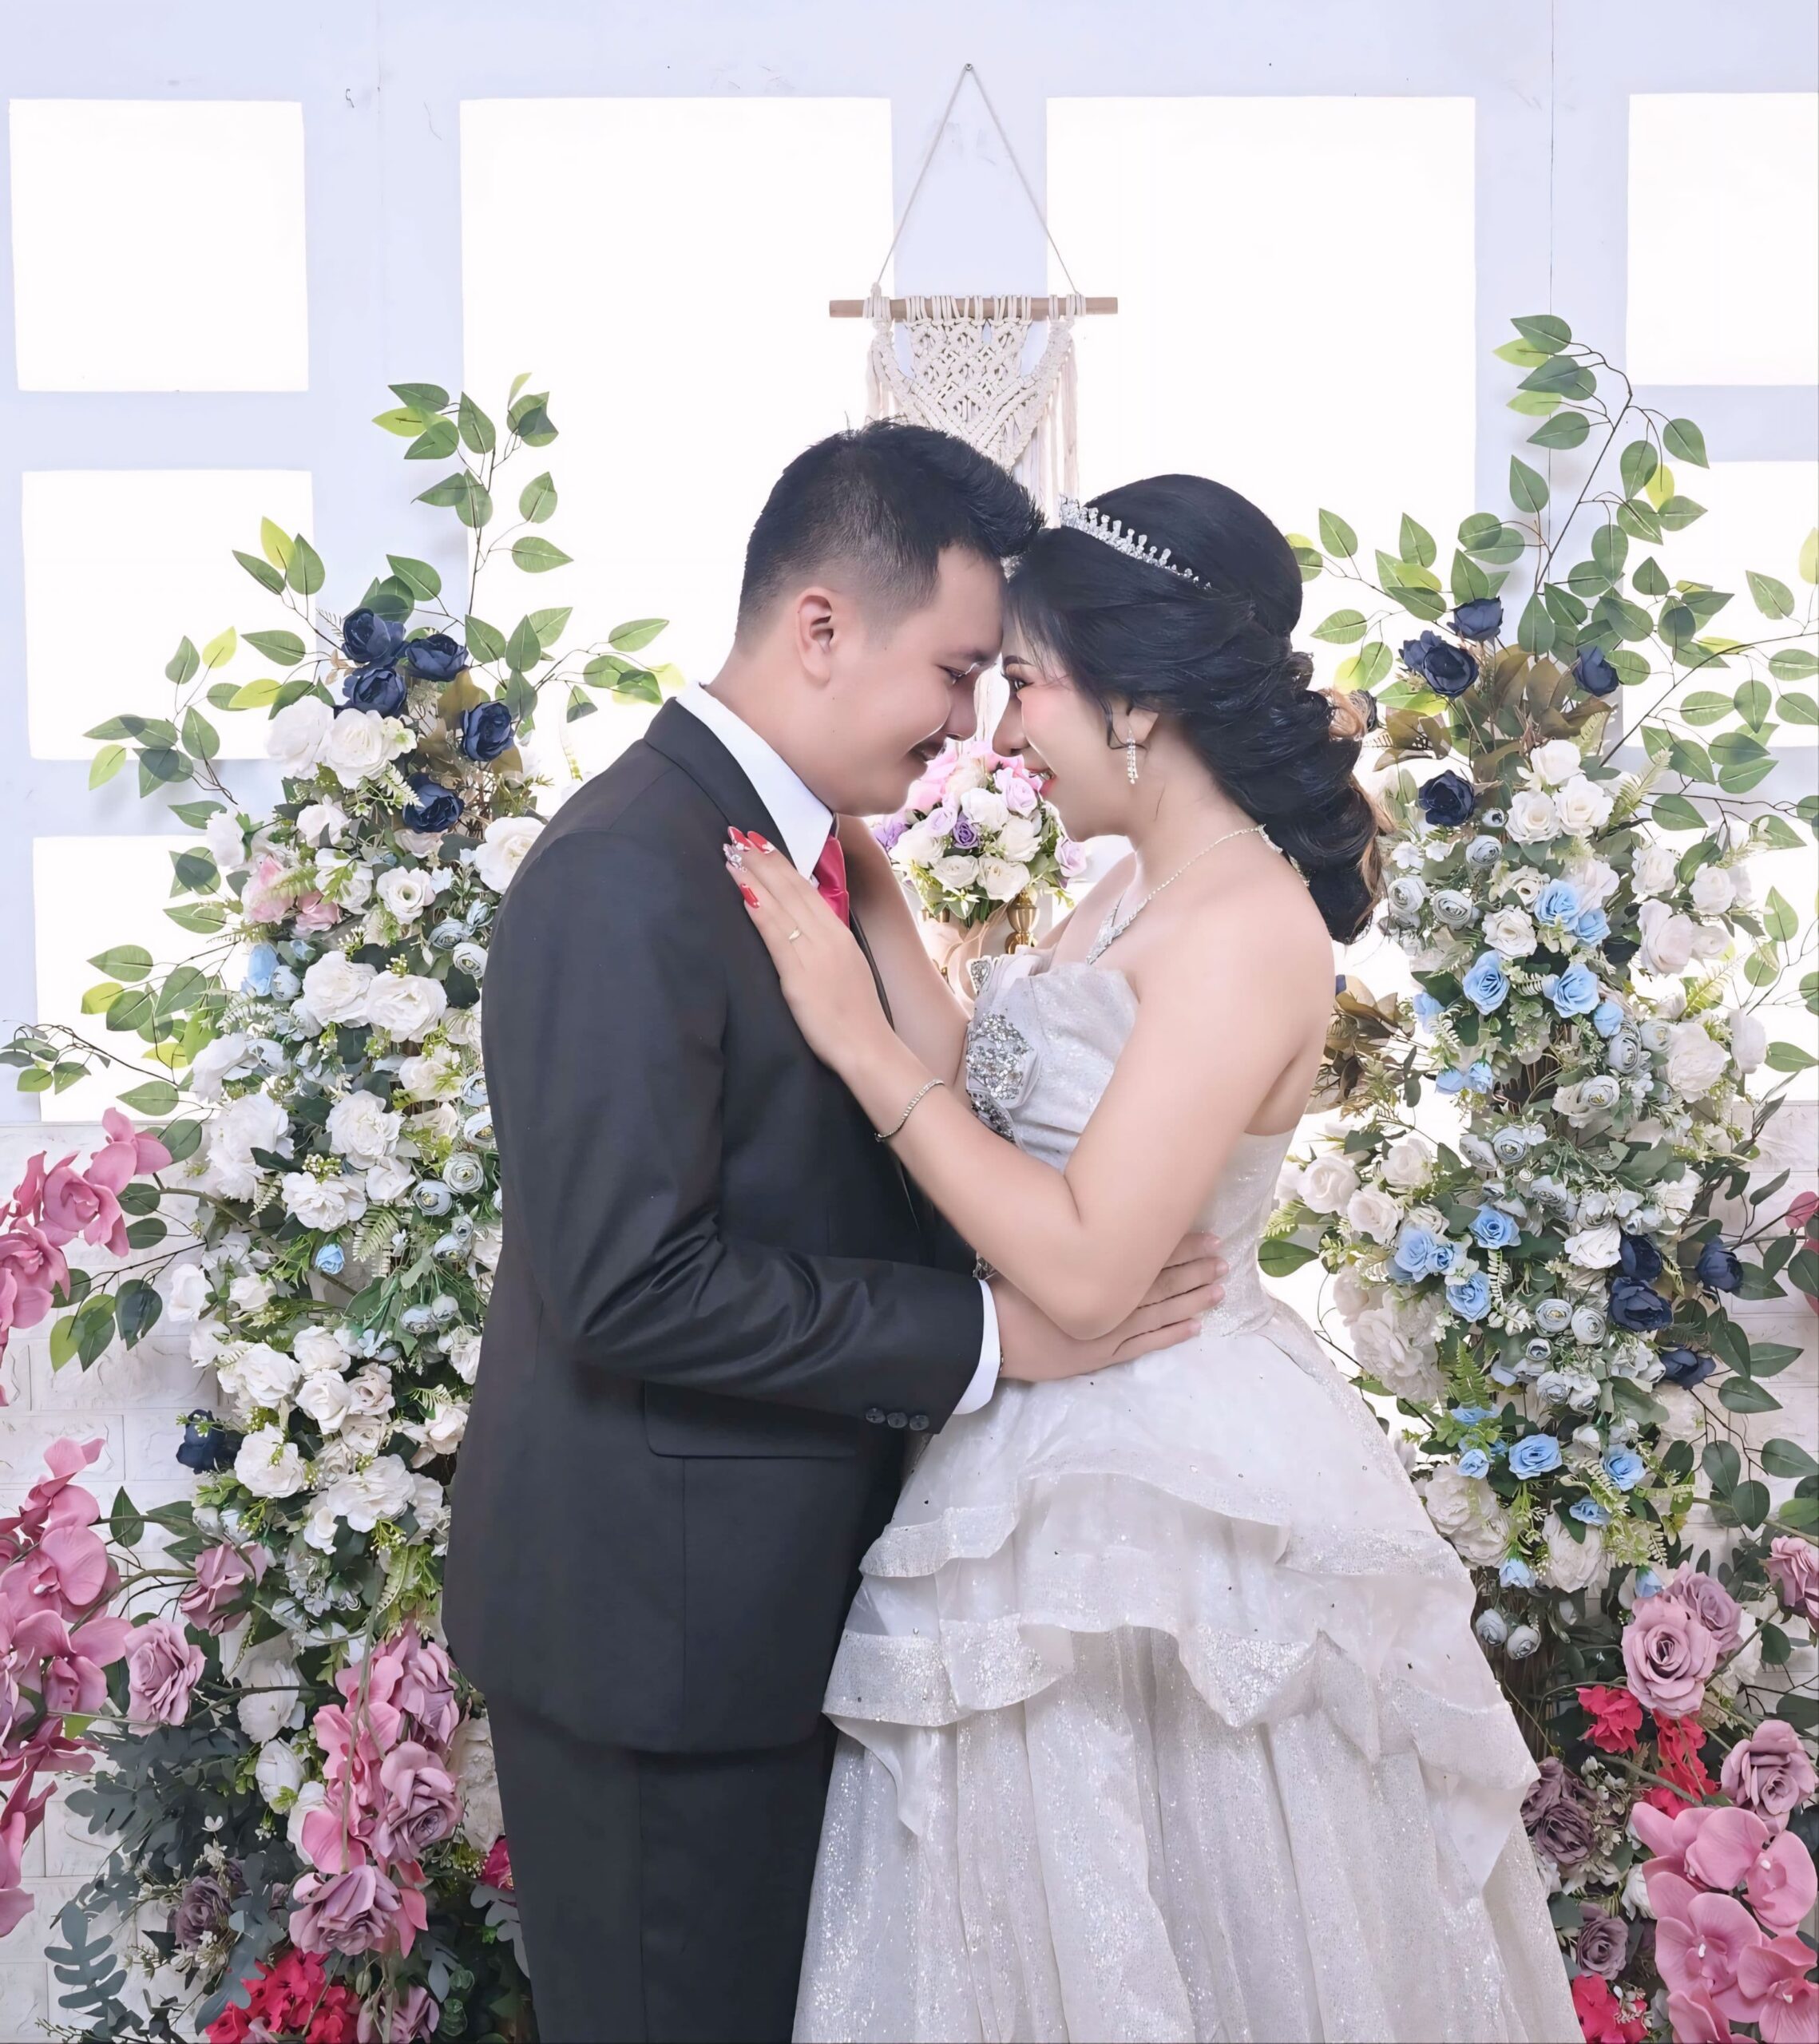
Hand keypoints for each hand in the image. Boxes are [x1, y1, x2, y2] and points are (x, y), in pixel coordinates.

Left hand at [724, 829, 891, 1073]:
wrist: (868, 1047)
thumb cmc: (854, 1015)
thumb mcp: (846, 968)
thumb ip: (825, 946)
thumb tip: (803, 926)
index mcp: (839, 934)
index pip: (806, 889)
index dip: (781, 863)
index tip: (760, 842)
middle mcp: (827, 937)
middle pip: (792, 889)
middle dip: (763, 859)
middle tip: (738, 834)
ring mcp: (814, 954)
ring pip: (781, 905)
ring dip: (754, 876)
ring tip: (732, 854)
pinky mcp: (799, 976)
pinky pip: (775, 937)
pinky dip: (759, 911)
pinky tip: (743, 893)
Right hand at [995, 1232, 1226, 1381]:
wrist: (993, 1335)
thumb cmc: (1012, 1290)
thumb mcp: (1044, 1256)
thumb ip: (1075, 1243)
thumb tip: (1103, 1219)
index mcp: (1097, 1275)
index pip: (1150, 1258)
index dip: (1182, 1248)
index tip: (1208, 1237)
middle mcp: (1111, 1302)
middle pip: (1162, 1284)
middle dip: (1195, 1270)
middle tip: (1223, 1259)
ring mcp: (1110, 1331)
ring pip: (1161, 1313)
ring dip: (1192, 1301)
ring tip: (1219, 1291)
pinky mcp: (1103, 1354)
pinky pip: (1145, 1344)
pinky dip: (1171, 1335)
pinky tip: (1194, 1328)